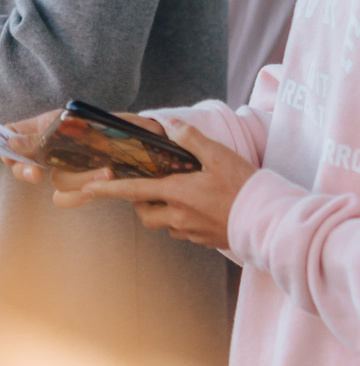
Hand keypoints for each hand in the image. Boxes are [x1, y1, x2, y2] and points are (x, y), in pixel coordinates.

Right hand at [4, 110, 171, 186]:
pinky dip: (83, 194)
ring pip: (57, 181)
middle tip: (36, 174)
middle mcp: (56, 149)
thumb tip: (13, 139)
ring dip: (79, 179)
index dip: (6, 147)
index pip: (13, 134)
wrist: (155, 139)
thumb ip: (48, 130)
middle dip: (25, 170)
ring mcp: (70, 167)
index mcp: (52, 126)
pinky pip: (70, 196)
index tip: (10, 153)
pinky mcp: (86, 184)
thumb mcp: (88, 119)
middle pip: (25, 164)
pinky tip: (104, 184)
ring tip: (108, 170)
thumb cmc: (123, 124)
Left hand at [53, 120, 257, 253]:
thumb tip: (172, 125)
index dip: (108, 190)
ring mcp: (188, 230)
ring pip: (162, 223)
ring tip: (182, 198)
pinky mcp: (201, 240)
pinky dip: (183, 221)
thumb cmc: (244, 185)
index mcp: (178, 192)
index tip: (86, 190)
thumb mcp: (222, 155)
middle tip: (152, 189)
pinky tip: (202, 210)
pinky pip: (181, 231)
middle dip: (141, 203)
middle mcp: (177, 214)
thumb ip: (194, 140)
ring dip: (163, 212)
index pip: (134, 190)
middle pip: (144, 213)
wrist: (266, 219)